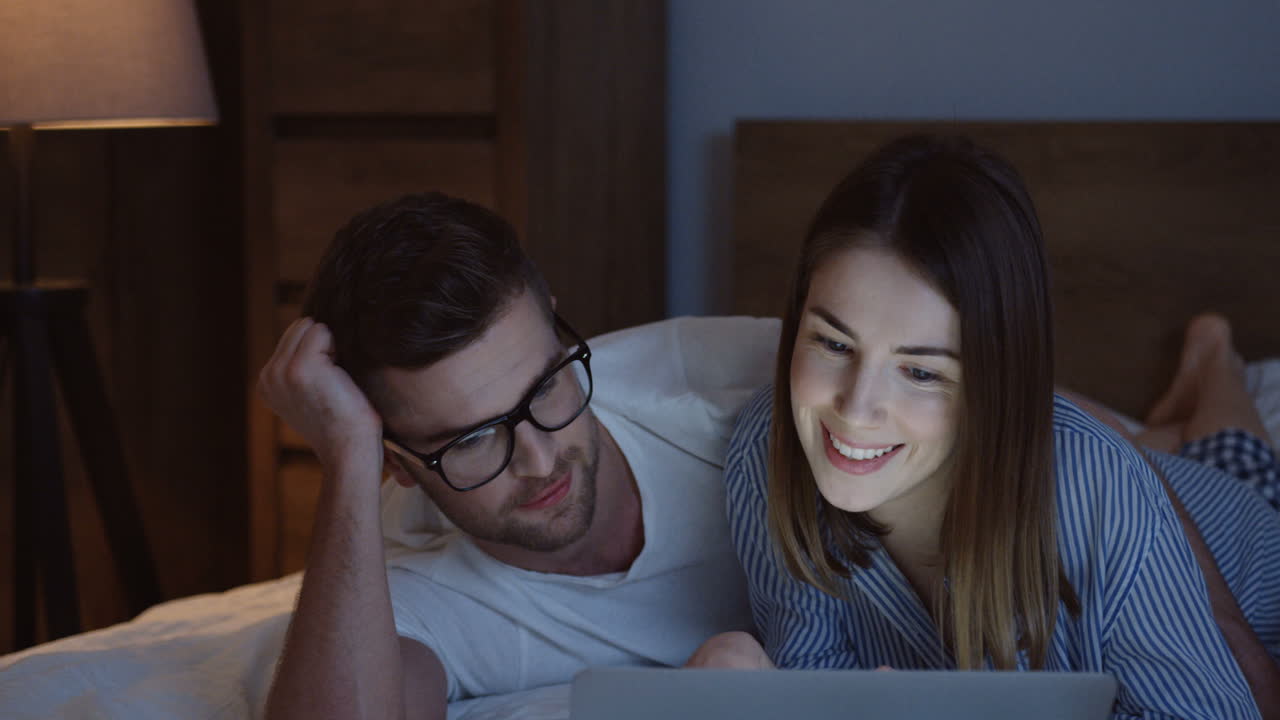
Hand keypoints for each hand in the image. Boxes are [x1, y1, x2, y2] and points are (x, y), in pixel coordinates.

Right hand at [258, 318, 382, 469]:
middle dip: (321, 345)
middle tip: (333, 380)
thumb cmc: (341, 423)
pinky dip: (337, 347)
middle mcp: (267, 376)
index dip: (317, 353)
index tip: (325, 384)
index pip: (291, 339)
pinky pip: (323, 331)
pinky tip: (339, 377)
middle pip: (298, 327)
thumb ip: (297, 370)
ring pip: (309, 327)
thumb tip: (311, 328)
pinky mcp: (301, 366)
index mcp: (265, 384)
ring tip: (335, 379)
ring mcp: (281, 370)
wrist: (349, 450)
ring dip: (329, 346)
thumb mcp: (307, 396)